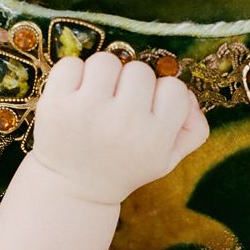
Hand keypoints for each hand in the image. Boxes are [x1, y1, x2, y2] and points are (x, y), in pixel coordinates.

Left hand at [30, 52, 208, 204]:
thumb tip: (193, 96)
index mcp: (154, 138)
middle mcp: (123, 123)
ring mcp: (87, 111)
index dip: (162, 95)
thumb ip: (193, 130)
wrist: (73, 188)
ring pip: (107, 61)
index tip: (148, 110)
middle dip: (131, 84)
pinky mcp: (56, 103)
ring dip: (103, 76)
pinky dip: (73, 75)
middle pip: (140, 70)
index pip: (175, 89)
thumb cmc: (124, 167)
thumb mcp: (166, 160)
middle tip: (119, 107)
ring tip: (97, 100)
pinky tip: (75, 97)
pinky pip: (71, 64)